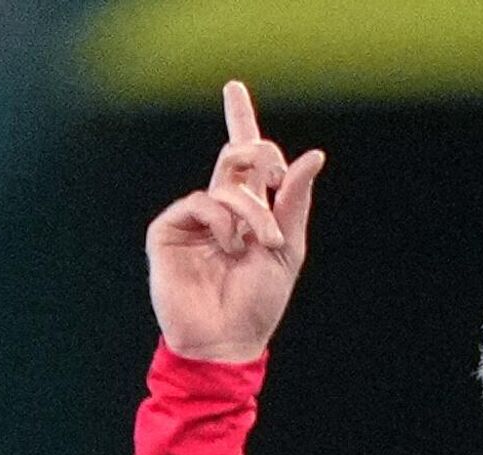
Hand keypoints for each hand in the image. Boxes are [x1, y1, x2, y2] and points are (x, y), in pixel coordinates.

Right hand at [147, 81, 324, 362]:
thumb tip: (314, 156)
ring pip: (227, 183)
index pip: (245, 160)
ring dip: (253, 211)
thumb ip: (294, 201)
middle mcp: (220, 209)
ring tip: (260, 243)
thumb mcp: (288, 247)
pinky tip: (229, 246)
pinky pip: (201, 203)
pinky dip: (224, 221)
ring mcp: (193, 218)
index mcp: (249, 211)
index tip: (234, 87)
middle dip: (260, 156)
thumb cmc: (260, 301)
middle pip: (235, 157)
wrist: (229, 338)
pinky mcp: (168, 230)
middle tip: (273, 174)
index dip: (240, 121)